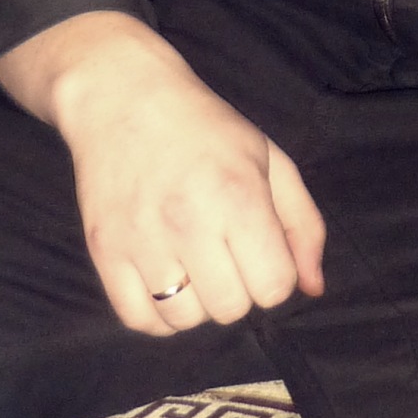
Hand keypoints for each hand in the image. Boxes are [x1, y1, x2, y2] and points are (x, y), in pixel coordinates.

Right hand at [0, 12, 325, 334]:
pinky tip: (164, 281)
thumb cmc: (205, 128)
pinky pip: (139, 319)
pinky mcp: (103, 250)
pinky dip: (157, 314)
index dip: (274, 273)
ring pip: (185, 321)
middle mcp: (189, 222)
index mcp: (238, 196)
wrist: (123, 96)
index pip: (274, 287)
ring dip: (196, 302)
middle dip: (237, 288)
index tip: (258, 248)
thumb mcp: (269, 158)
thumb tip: (314, 288)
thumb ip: (303, 224)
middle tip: (223, 253)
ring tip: (191, 264)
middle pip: (230, 309)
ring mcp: (141, 239)